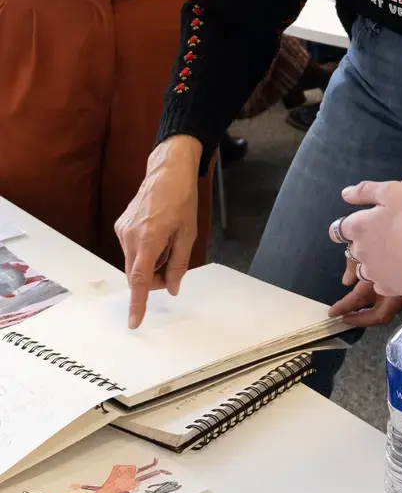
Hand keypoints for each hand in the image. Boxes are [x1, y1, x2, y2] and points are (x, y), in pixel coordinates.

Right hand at [115, 135, 201, 328]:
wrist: (167, 171)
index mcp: (149, 240)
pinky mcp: (121, 225)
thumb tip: (173, 288)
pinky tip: (158, 234)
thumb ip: (179, 264)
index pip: (140, 280)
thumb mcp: (188, 234)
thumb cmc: (181, 198)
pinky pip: (131, 249)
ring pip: (134, 262)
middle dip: (155, 278)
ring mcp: (123, 230)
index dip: (138, 303)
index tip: (134, 321)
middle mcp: (130, 236)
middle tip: (174, 266)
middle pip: (138, 274)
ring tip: (168, 241)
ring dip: (150, 263)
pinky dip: (144, 251)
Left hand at [329, 181, 401, 297]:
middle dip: (364, 244)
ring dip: (373, 262)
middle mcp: (360, 252)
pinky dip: (388, 277)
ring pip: (365, 269)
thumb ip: (365, 191)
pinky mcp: (388, 288)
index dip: (350, 226)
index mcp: (358, 227)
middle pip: (353, 249)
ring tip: (395, 254)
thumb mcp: (393, 191)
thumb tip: (345, 195)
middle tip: (388, 236)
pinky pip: (381, 283)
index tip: (364, 224)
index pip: (338, 230)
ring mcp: (373, 273)